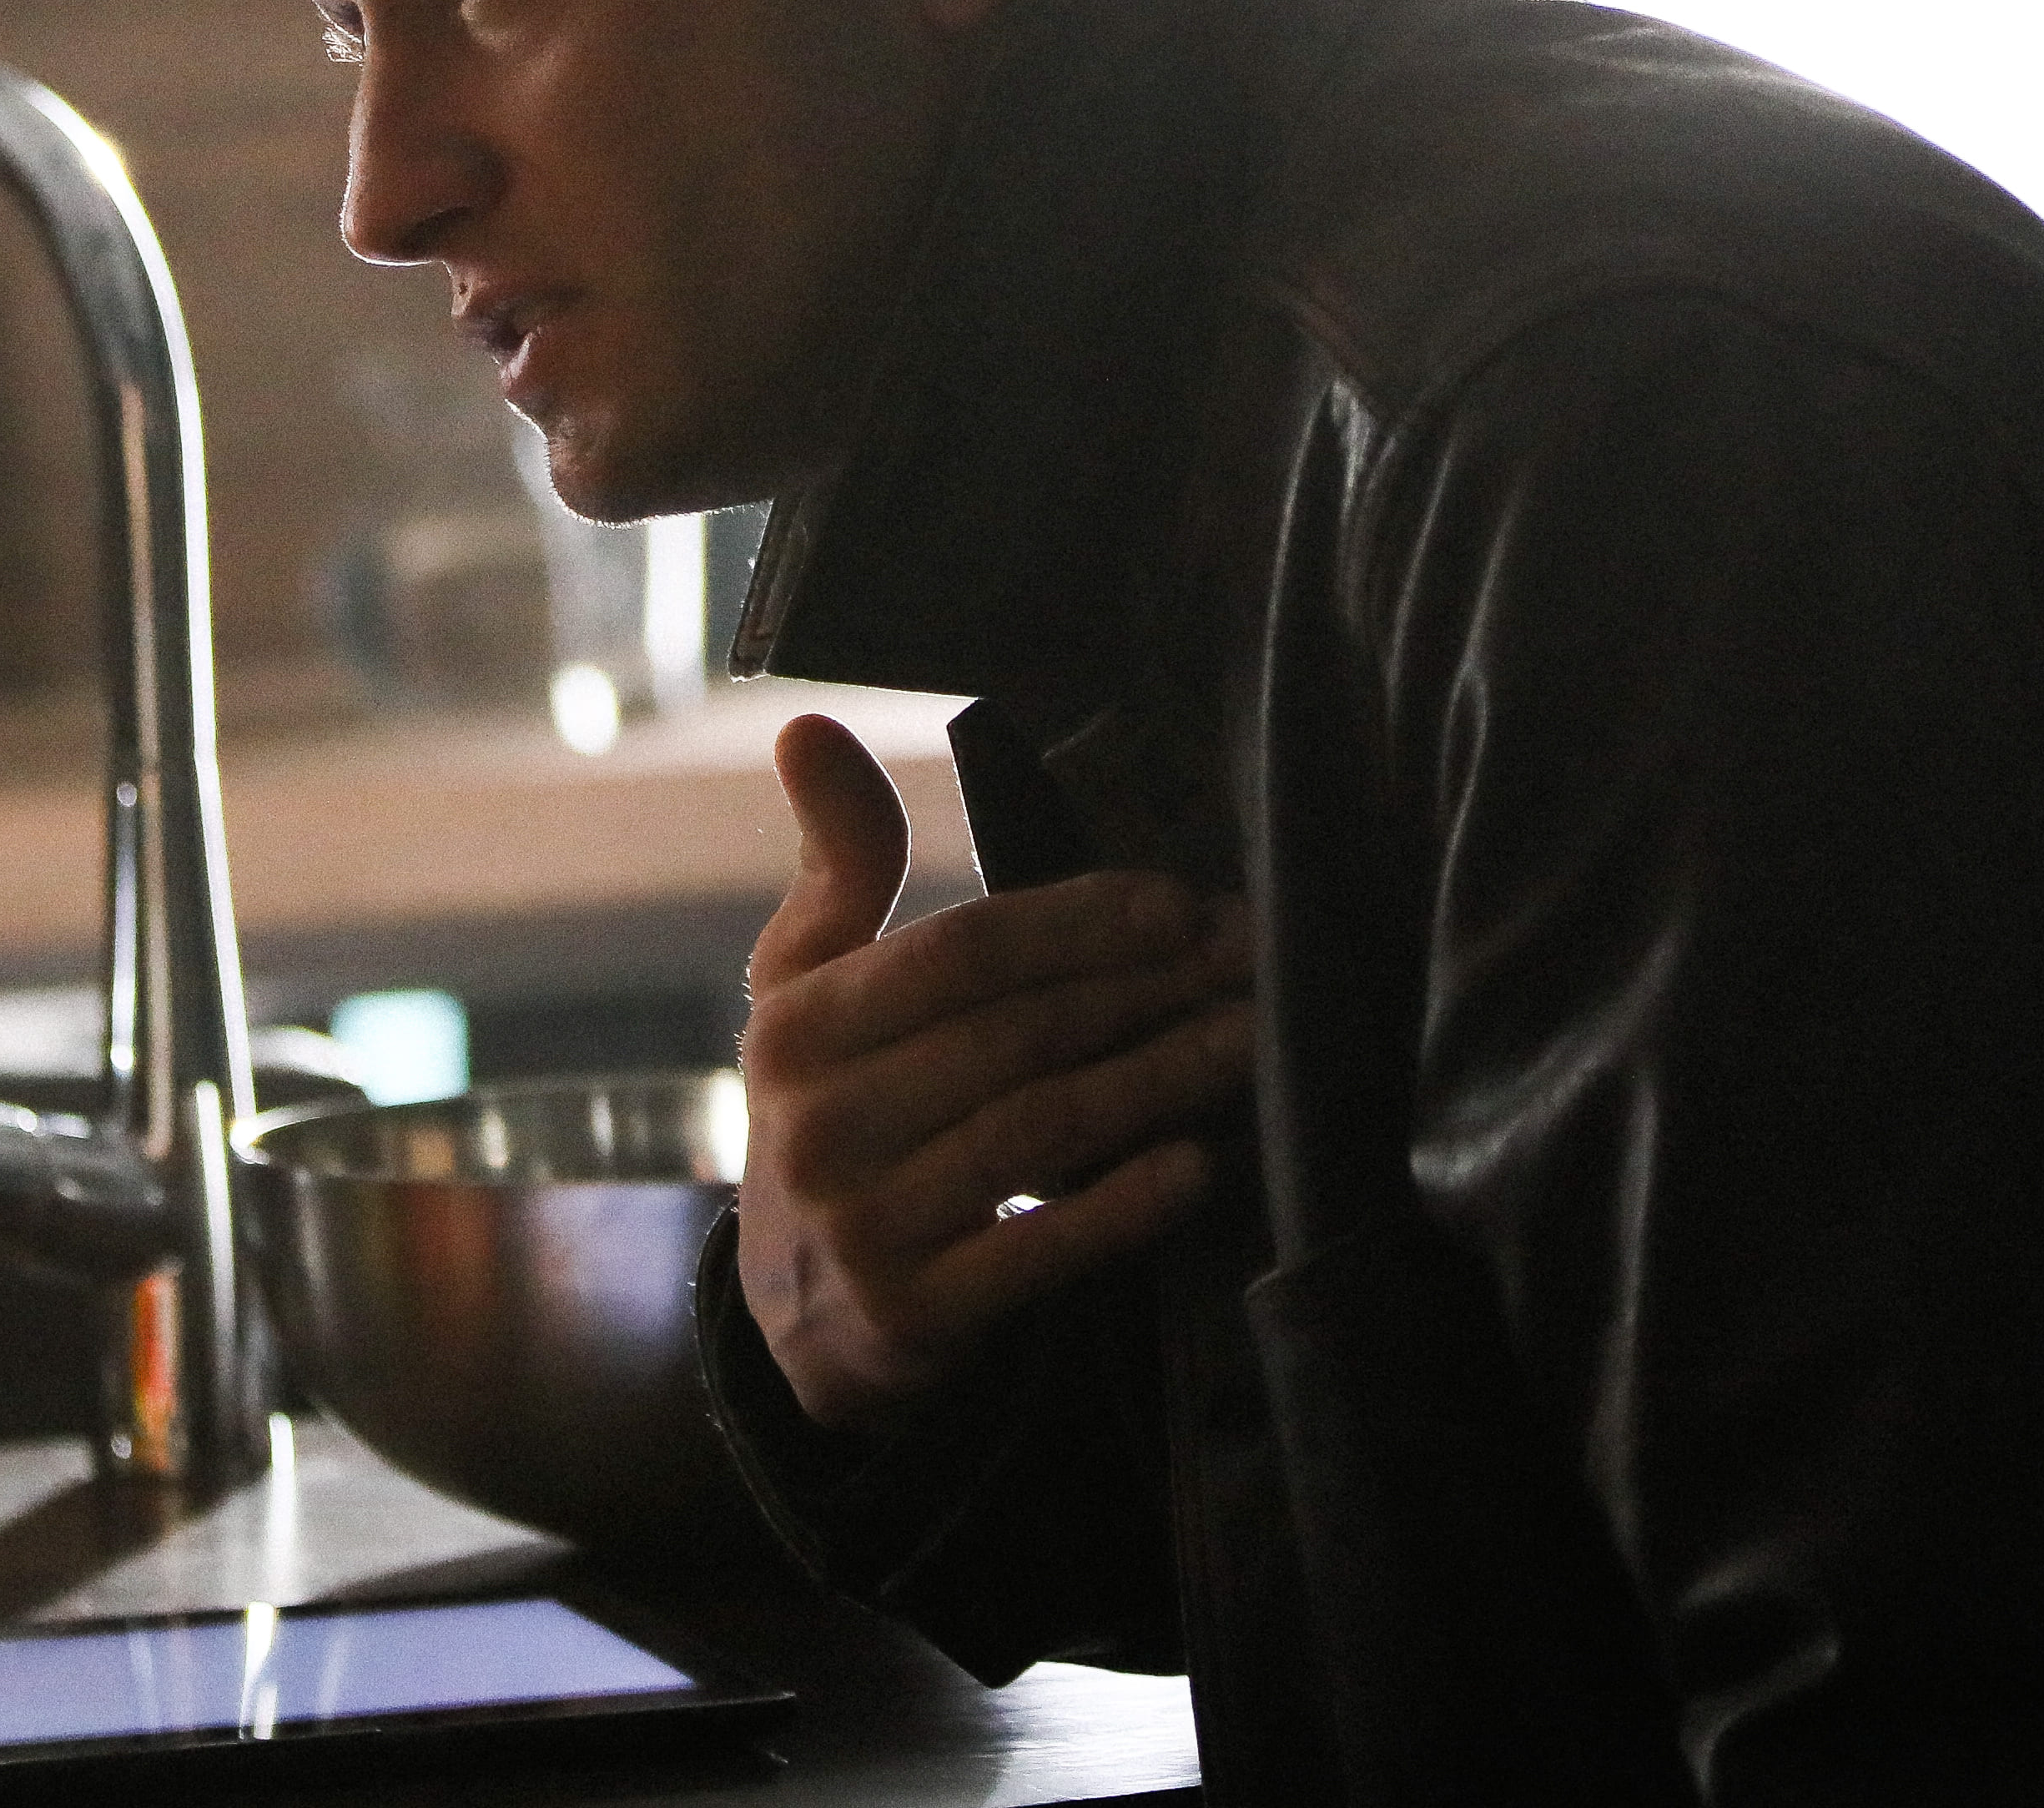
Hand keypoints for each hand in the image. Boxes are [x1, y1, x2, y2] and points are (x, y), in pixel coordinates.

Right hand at [734, 712, 1255, 1431]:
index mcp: (796, 1026)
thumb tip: (808, 724)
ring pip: (1041, 1129)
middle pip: (1016, 1035)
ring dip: (1159, 1078)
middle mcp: (818, 1125)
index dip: (1079, 921)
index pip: (961, 954)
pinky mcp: (913, 1319)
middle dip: (1146, 991)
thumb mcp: (805, 986)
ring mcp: (863, 1228)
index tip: (1180, 904)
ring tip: (1245, 1041)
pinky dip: (1122, 1205)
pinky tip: (1197, 1165)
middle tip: (1247, 964)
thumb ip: (837, 862)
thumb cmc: (834, 1107)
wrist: (801, 1311)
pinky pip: (1038, 1251)